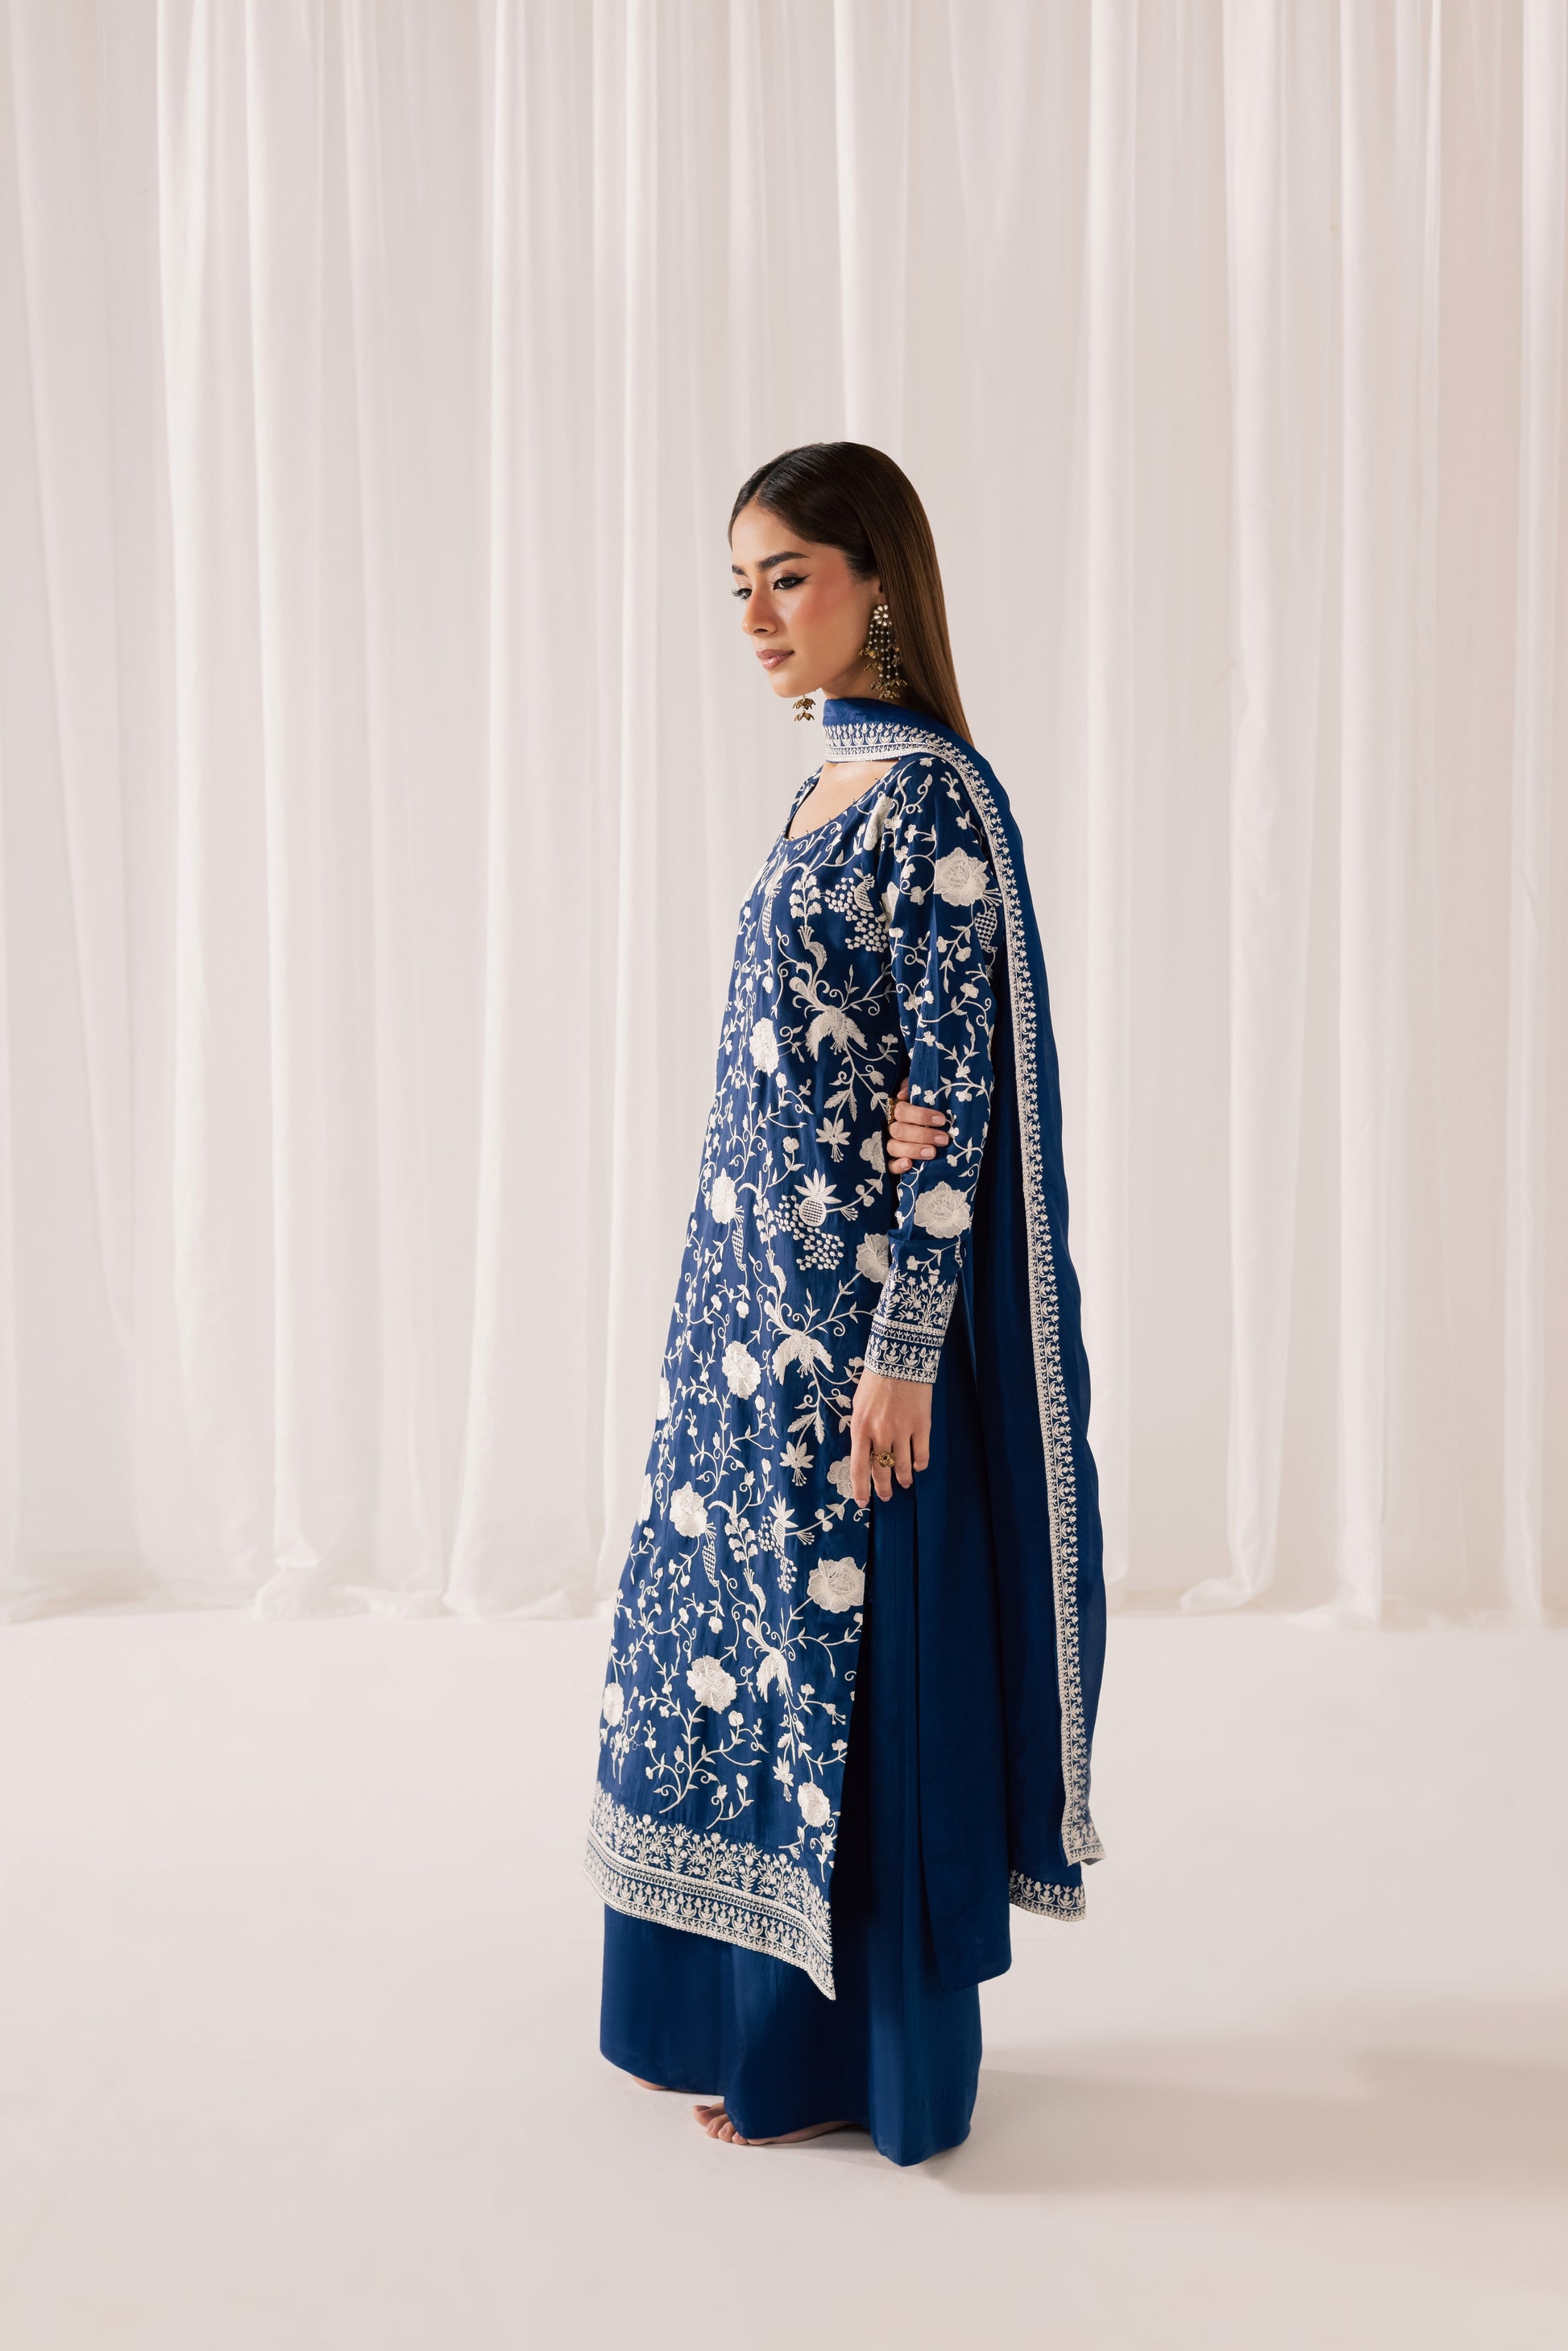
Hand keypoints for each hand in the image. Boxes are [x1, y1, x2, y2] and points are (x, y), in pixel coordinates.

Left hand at [850, 1370, 931, 1505]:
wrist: (899, 1357)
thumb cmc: (875, 1379)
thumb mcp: (858, 1404)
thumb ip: (860, 1429)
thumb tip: (864, 1450)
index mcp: (860, 1428)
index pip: (858, 1467)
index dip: (860, 1488)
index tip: (862, 1502)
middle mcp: (880, 1433)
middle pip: (881, 1471)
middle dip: (883, 1488)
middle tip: (886, 1496)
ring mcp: (902, 1430)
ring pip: (902, 1466)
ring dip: (903, 1479)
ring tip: (905, 1483)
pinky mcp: (921, 1425)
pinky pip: (921, 1454)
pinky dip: (919, 1464)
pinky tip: (918, 1466)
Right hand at [885, 1072, 948, 1174]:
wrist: (928, 1129)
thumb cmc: (927, 1111)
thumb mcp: (922, 1097)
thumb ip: (913, 1089)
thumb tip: (903, 1094)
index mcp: (899, 1112)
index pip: (902, 1111)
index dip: (921, 1116)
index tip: (942, 1120)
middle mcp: (892, 1128)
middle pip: (899, 1131)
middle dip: (923, 1135)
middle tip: (943, 1139)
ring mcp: (890, 1145)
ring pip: (893, 1147)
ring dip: (913, 1150)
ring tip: (933, 1153)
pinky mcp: (891, 1162)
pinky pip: (889, 1166)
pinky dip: (897, 1166)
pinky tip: (909, 1164)